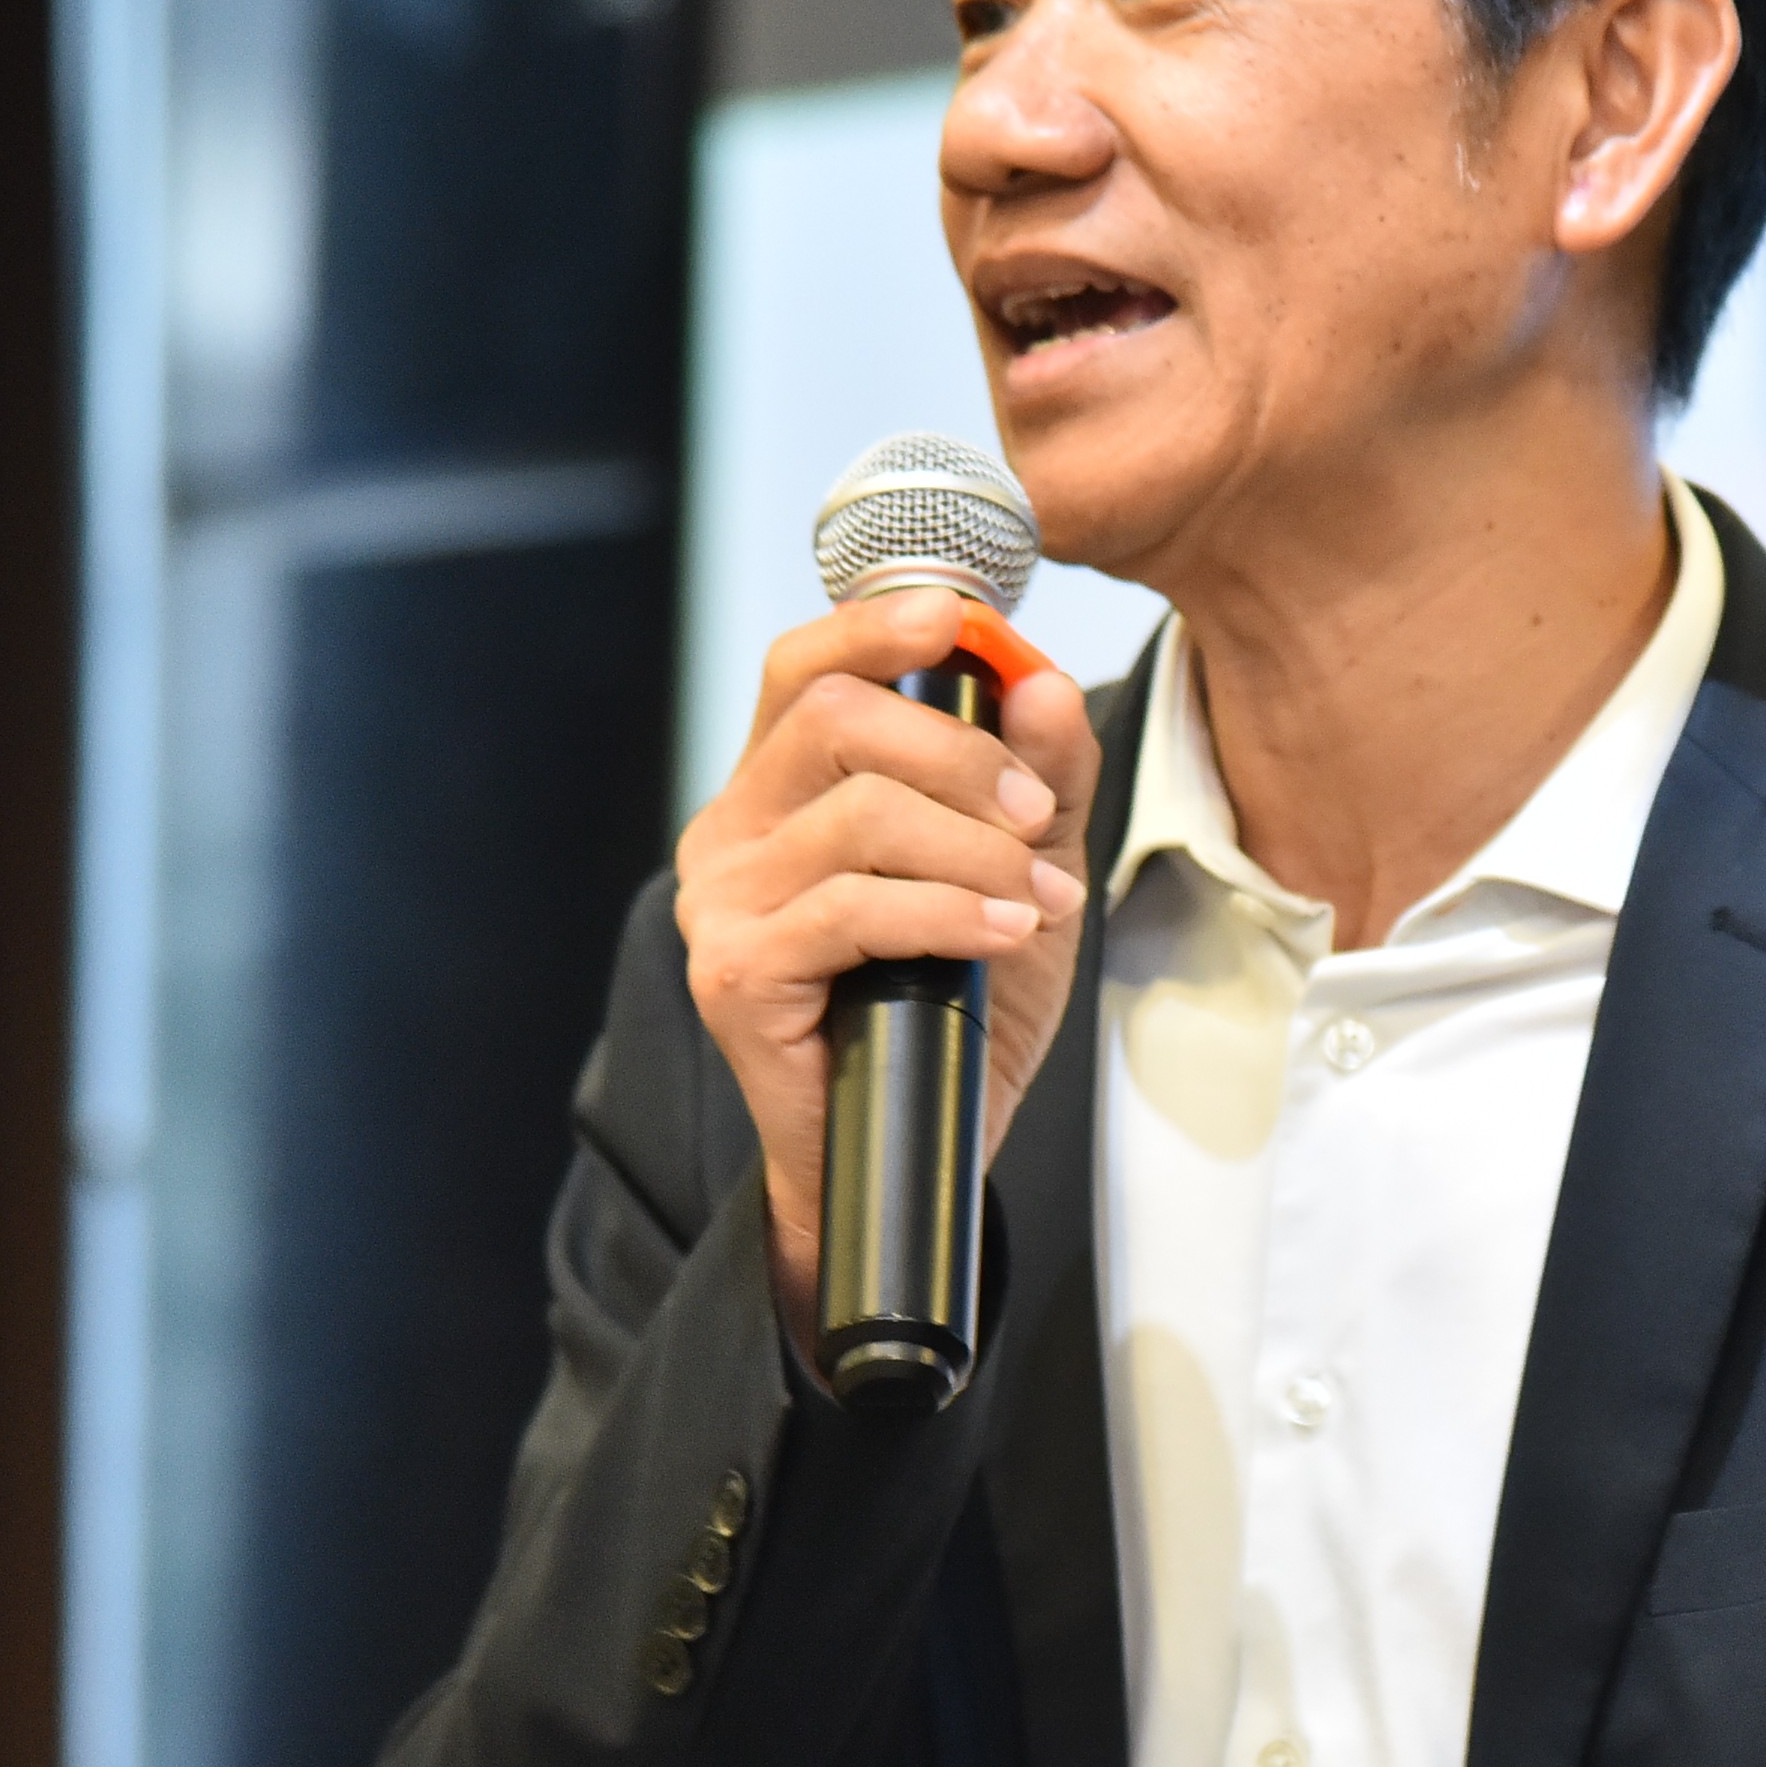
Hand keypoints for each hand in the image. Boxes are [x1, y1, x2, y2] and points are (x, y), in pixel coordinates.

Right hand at [675, 588, 1098, 1338]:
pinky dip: (951, 910)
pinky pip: (853, 908)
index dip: (875, 624)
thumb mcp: (1019, 873)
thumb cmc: (953, 1003)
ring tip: (1042, 897)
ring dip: (975, 849)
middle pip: (834, 719)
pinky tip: (1008, 932)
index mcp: (779, 787)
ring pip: (858, 814)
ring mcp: (720, 903)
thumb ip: (1037, 780)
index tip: (962, 615)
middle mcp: (731, 831)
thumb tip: (1044, 683)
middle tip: (1037, 818)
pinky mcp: (735, 974)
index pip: (803, 667)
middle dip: (961, 755)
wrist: (914, 1150)